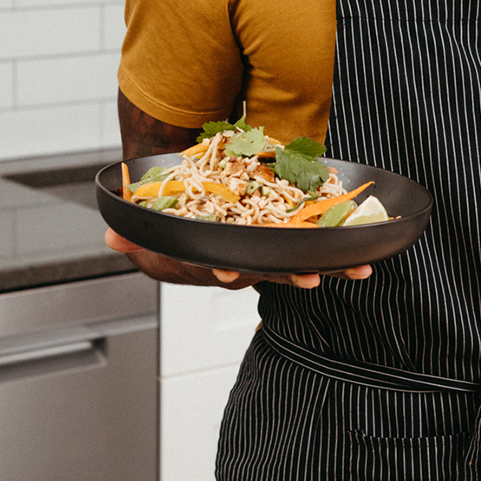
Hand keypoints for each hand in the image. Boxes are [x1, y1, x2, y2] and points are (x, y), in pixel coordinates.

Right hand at [103, 229, 372, 289]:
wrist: (190, 201)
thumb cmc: (176, 211)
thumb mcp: (151, 220)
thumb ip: (136, 229)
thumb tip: (114, 234)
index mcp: (208, 260)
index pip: (218, 267)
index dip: (227, 270)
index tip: (233, 273)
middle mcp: (238, 264)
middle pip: (266, 272)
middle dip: (289, 276)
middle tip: (309, 278)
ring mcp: (265, 257)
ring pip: (297, 266)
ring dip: (326, 269)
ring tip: (354, 271)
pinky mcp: (284, 243)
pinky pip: (313, 251)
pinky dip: (338, 256)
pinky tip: (365, 260)